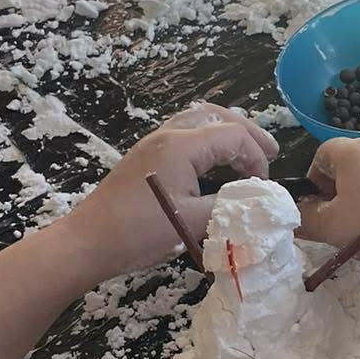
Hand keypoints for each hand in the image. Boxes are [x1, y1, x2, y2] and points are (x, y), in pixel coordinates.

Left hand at [57, 103, 277, 283]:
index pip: (233, 135)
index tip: (264, 186)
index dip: (257, 156)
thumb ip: (231, 208)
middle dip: (247, 133)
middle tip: (270, 151)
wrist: (89, 242)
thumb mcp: (192, 223)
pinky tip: (214, 161)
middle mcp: (168, 135)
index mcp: (181, 145)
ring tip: (246, 151)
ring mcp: (153, 144)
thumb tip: (259, 202)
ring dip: (226, 132)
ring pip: (198, 120)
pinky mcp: (145, 157)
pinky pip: (185, 134)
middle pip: (217, 116)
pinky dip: (208, 140)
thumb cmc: (139, 232)